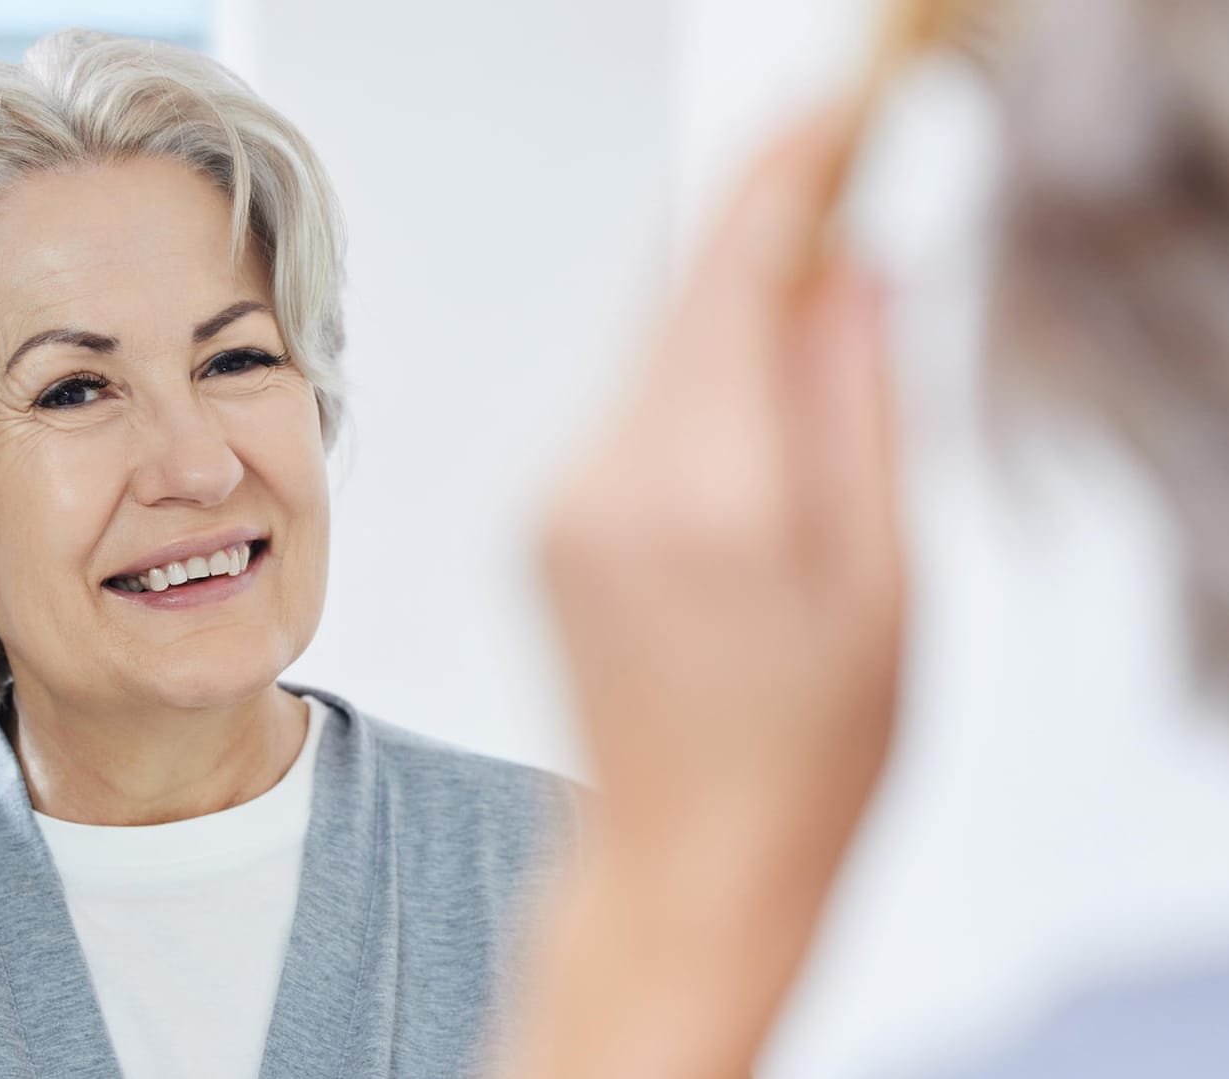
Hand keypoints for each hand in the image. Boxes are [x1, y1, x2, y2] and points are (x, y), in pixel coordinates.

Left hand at [509, 106, 904, 1075]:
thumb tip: (847, 268)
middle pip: (678, 290)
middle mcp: (602, 477)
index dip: (783, 172)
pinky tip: (736, 446)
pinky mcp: (534, 519)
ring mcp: (553, 497)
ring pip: (647, 344)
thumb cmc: (799, 758)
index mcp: (705, 489)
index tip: (826, 119)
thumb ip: (859, 407)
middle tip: (840, 217)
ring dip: (723, 320)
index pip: (732, 268)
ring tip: (803, 373)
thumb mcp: (882, 581)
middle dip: (758, 238)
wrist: (680, 863)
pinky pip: (618, 404)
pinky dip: (683, 385)